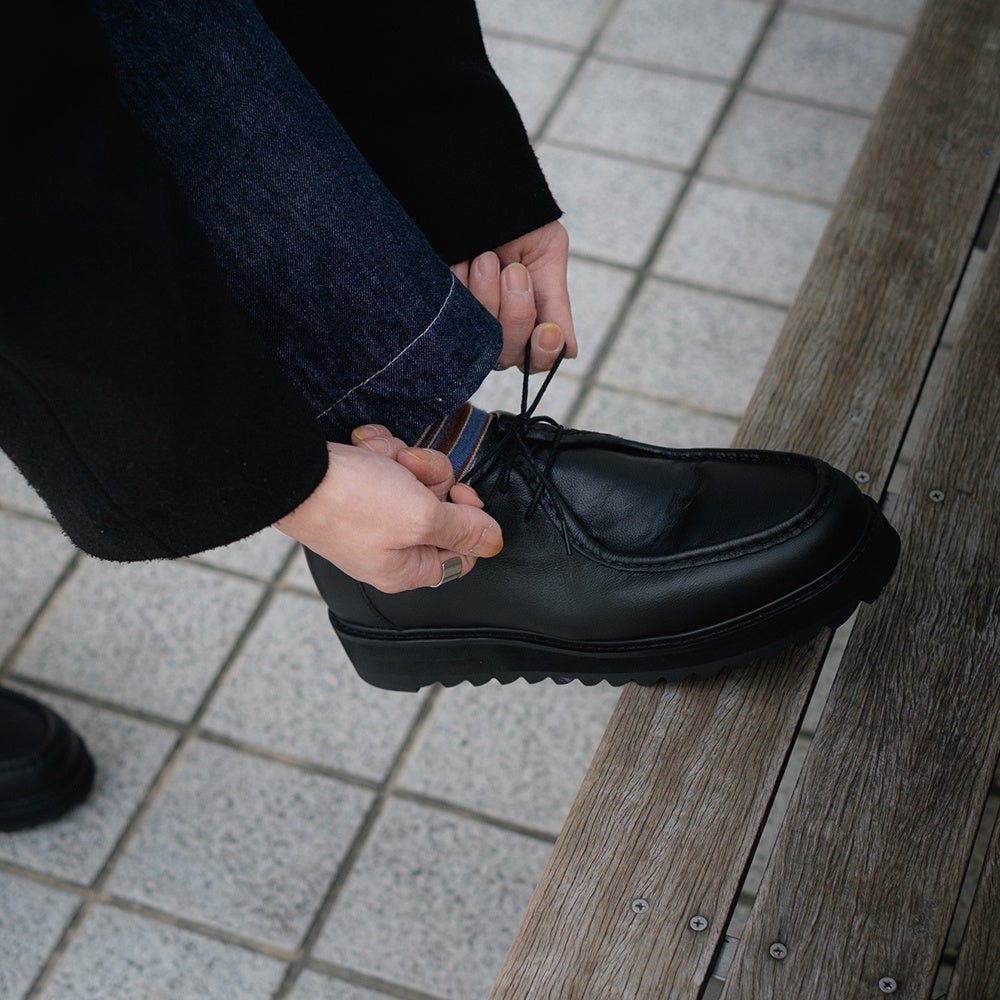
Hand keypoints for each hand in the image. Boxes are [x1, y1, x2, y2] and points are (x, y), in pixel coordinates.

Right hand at [275, 432, 500, 592]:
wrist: (294, 469)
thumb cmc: (350, 502)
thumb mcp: (422, 517)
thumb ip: (463, 529)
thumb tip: (494, 543)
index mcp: (407, 569)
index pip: (462, 555)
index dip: (469, 522)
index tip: (460, 496)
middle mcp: (390, 546)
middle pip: (441, 509)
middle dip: (430, 478)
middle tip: (410, 470)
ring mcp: (373, 516)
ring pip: (417, 479)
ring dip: (404, 459)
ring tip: (382, 458)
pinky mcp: (358, 486)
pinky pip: (389, 463)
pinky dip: (380, 450)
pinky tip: (366, 449)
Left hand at [451, 220, 576, 371]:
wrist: (479, 189)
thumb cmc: (516, 221)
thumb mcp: (547, 256)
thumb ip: (557, 303)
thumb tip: (568, 351)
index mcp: (530, 320)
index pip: (537, 359)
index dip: (544, 353)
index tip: (547, 331)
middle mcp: (497, 329)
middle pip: (510, 354)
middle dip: (516, 312)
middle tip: (513, 271)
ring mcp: (467, 323)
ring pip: (483, 339)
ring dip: (488, 296)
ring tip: (485, 257)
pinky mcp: (438, 311)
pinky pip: (453, 320)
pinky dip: (462, 287)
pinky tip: (463, 262)